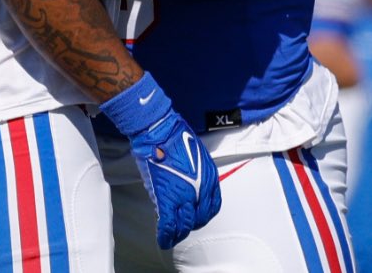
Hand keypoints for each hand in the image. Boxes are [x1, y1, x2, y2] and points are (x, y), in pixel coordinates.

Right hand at [100, 72, 221, 248]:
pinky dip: (166, 235)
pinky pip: (168, 224)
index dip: (203, 216)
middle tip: (181, 227)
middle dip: (190, 226)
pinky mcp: (167, 198)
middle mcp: (201, 189)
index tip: (195, 218)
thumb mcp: (196, 154)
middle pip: (199, 219)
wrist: (160, 130)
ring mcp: (184, 195)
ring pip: (184, 225)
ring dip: (178, 233)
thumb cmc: (175, 135)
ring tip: (171, 236)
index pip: (211, 207)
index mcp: (210, 178)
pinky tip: (163, 240)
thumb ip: (196, 172)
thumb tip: (188, 181)